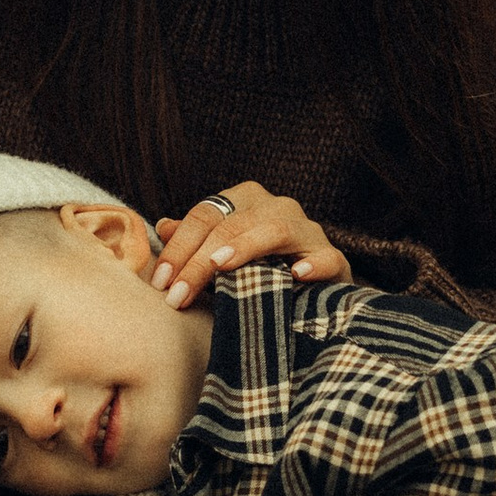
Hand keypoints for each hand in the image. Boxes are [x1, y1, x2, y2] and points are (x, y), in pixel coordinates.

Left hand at [151, 181, 349, 309]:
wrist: (314, 291)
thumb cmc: (259, 269)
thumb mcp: (221, 255)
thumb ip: (195, 241)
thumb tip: (163, 226)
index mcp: (246, 201)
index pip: (205, 216)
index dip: (179, 247)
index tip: (160, 281)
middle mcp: (278, 207)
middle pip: (232, 224)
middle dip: (199, 261)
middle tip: (177, 295)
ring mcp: (308, 231)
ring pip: (275, 230)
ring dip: (245, 249)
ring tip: (220, 267)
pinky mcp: (335, 258)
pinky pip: (326, 256)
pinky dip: (312, 264)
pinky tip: (296, 275)